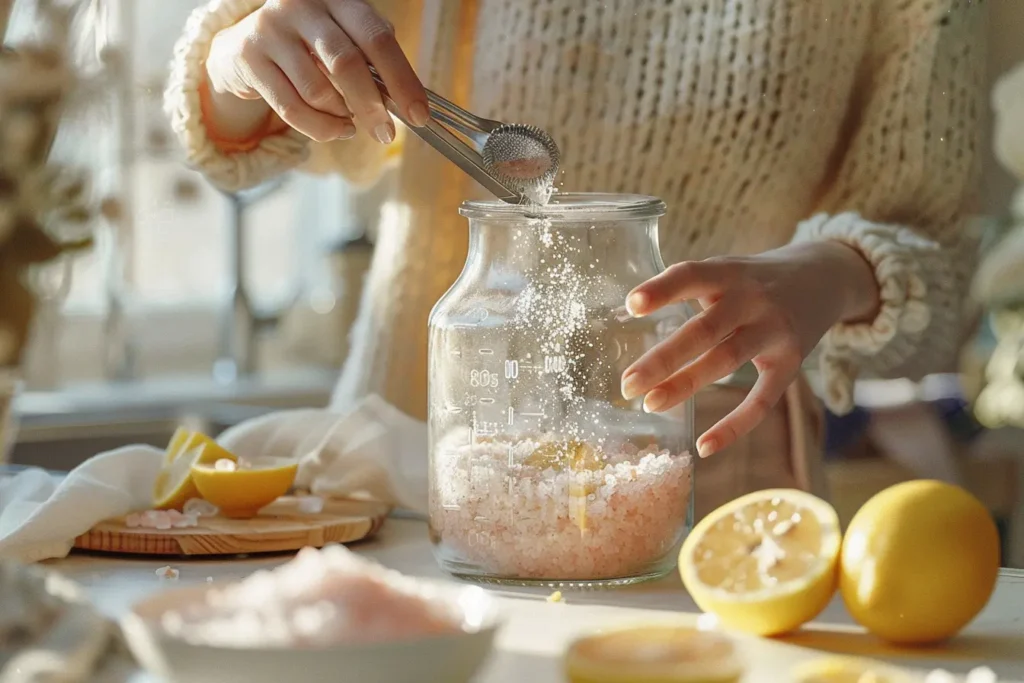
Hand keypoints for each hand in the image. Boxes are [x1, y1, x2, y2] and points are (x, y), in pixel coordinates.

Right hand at [205, 0, 427, 143]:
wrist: (246, 45)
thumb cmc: (312, 47)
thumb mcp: (346, 39)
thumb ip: (374, 59)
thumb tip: (410, 101)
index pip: (376, 37)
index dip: (402, 79)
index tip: (419, 114)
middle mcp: (302, 6)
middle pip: (346, 63)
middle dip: (372, 106)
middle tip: (386, 134)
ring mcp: (271, 29)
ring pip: (318, 91)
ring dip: (342, 118)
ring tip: (350, 124)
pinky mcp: (249, 58)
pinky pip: (292, 108)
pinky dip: (320, 127)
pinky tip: (335, 128)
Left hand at [620, 241, 877, 457]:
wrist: (823, 277)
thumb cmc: (753, 280)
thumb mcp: (725, 271)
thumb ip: (687, 288)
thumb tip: (626, 319)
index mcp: (727, 273)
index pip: (691, 275)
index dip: (662, 289)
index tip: (630, 305)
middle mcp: (752, 300)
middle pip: (704, 330)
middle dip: (663, 358)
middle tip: (627, 384)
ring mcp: (774, 331)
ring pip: (726, 361)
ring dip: (686, 384)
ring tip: (650, 404)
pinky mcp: (791, 362)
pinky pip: (762, 399)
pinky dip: (735, 425)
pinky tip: (704, 445)